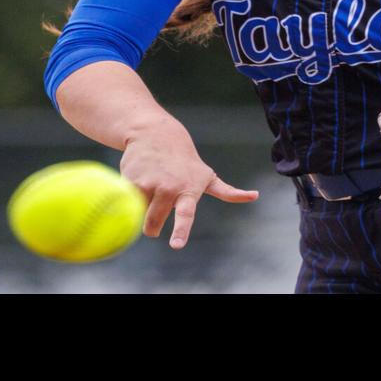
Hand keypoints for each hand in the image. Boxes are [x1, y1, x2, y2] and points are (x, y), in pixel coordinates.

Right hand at [119, 120, 259, 248]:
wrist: (157, 134)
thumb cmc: (186, 162)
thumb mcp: (208, 176)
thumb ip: (228, 192)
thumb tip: (255, 196)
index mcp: (188, 192)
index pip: (185, 215)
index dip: (180, 231)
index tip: (175, 246)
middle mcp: (169, 188)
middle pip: (153, 224)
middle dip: (152, 228)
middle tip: (155, 220)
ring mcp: (149, 184)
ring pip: (138, 215)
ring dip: (139, 212)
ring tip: (148, 195)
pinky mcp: (130, 180)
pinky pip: (125, 202)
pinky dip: (127, 199)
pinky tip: (135, 183)